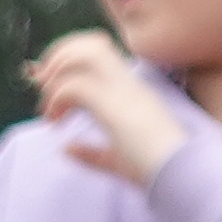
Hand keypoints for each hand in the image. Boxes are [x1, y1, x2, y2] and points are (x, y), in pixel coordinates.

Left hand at [29, 32, 185, 186]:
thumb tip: (66, 148)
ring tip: (47, 104)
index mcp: (131, 93)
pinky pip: (75, 85)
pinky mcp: (115, 105)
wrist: (180, 177)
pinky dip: (57, 98)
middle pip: (91, 44)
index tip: (48, 88)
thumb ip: (90, 154)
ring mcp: (124, 92)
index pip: (99, 54)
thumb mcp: (116, 161)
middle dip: (59, 56)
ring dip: (56, 72)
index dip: (69, 61)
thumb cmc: (155, 172)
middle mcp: (129, 85)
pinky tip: (54, 121)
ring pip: (84, 55)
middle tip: (42, 87)